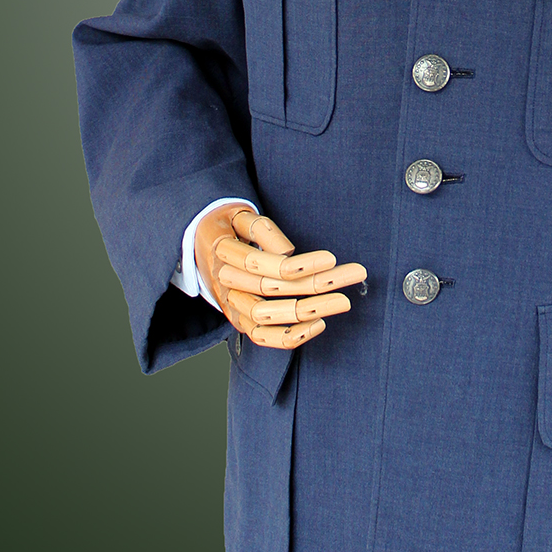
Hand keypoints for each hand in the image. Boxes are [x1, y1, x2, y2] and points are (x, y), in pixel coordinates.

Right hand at [194, 204, 366, 349]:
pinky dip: (289, 337)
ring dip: (309, 311)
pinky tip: (319, 324)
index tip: (331, 258)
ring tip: (343, 302)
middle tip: (354, 274)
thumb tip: (287, 252)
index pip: (260, 263)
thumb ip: (260, 229)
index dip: (296, 264)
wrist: (197, 245)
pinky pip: (262, 336)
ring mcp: (231, 306)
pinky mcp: (238, 321)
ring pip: (268, 317)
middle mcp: (225, 283)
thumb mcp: (237, 215)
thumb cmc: (226, 225)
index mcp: (222, 252)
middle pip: (271, 290)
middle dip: (316, 285)